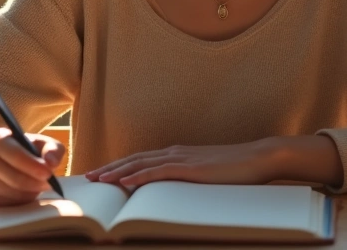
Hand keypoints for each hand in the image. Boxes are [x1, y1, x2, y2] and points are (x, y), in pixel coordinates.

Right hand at [0, 128, 64, 205]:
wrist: (3, 163)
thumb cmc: (28, 152)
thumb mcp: (42, 145)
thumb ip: (52, 150)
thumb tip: (51, 162)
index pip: (14, 154)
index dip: (32, 165)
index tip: (48, 173)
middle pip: (13, 177)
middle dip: (35, 182)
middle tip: (50, 184)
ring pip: (12, 193)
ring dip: (30, 193)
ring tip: (38, 185)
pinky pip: (8, 205)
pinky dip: (22, 202)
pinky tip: (26, 193)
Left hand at [84, 140, 277, 189]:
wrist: (258, 157)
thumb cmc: (236, 170)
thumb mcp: (206, 176)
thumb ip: (188, 180)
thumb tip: (174, 193)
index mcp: (177, 154)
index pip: (141, 159)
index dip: (118, 166)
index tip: (101, 174)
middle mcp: (174, 152)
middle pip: (134, 159)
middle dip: (109, 168)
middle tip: (88, 178)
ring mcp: (182, 159)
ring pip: (141, 164)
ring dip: (117, 172)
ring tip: (98, 180)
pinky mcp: (191, 168)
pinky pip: (158, 172)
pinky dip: (139, 177)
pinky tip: (125, 183)